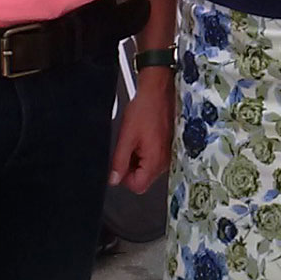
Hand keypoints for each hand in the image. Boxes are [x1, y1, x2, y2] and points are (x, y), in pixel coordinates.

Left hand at [109, 71, 172, 192]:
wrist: (158, 93)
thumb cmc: (145, 109)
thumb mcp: (126, 137)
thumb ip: (119, 161)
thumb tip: (114, 179)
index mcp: (155, 161)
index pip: (138, 186)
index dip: (124, 178)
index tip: (119, 164)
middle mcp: (164, 161)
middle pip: (143, 179)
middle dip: (131, 168)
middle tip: (127, 148)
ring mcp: (167, 155)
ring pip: (147, 169)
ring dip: (137, 159)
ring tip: (135, 140)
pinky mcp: (167, 148)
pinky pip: (153, 159)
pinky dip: (144, 152)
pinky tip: (142, 138)